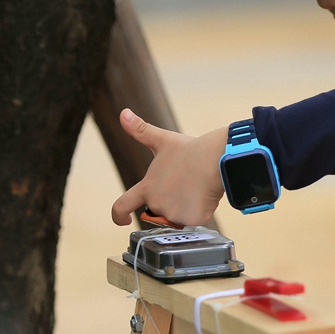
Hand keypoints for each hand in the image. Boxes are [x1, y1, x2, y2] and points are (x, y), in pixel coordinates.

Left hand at [110, 109, 226, 226]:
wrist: (216, 158)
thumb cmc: (190, 150)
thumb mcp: (162, 140)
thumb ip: (140, 130)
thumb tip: (123, 113)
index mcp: (146, 188)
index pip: (122, 206)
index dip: (118, 215)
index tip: (121, 220)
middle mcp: (157, 203)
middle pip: (160, 211)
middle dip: (170, 202)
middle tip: (184, 184)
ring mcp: (175, 213)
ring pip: (180, 215)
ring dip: (186, 206)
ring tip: (195, 187)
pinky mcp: (192, 219)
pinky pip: (196, 219)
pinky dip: (202, 210)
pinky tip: (205, 194)